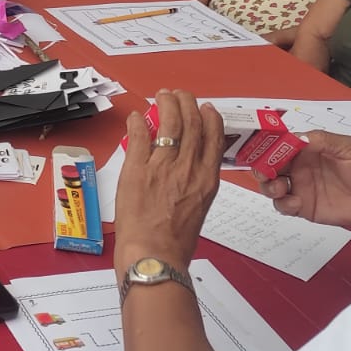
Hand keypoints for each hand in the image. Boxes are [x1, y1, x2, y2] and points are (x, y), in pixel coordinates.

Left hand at [113, 90, 225, 267]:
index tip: (205, 108)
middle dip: (186, 102)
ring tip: (162, 96)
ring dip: (165, 104)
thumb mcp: (199, 209)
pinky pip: (138, 136)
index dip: (209, 117)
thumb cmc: (175, 242)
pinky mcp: (137, 168)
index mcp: (206, 179)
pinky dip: (138, 122)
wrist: (154, 255)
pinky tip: (136, 116)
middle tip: (179, 95)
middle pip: (191, 122)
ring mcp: (162, 165)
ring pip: (168, 122)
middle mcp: (187, 167)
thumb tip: (188, 173)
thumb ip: (196, 185)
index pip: (213, 136)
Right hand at [255, 130, 350, 230]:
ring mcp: (301, 187)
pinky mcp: (304, 207)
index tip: (263, 149)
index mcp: (308, 149)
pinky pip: (284, 205)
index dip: (269, 146)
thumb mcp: (348, 148)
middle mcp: (300, 167)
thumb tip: (299, 137)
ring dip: (269, 186)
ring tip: (281, 188)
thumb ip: (324, 140)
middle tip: (265, 172)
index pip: (281, 144)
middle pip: (270, 165)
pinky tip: (295, 203)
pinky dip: (283, 204)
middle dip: (262, 167)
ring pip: (272, 185)